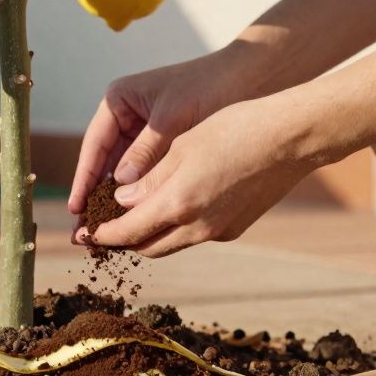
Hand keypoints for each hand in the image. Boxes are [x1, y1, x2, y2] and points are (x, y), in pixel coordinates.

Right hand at [67, 52, 242, 219]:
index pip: (94, 144)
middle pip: (103, 162)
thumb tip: (120, 185)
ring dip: (114, 200)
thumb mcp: (172, 118)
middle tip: (83, 231)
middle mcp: (124, 117)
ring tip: (102, 232)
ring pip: (121, 172)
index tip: (76, 207)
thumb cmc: (208, 87)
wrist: (248, 78)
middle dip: (94, 196)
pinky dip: (138, 194)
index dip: (84, 178)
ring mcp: (141, 132)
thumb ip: (146, 150)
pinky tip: (132, 219)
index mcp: (118, 100)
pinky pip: (143, 174)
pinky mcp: (160, 146)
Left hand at [85, 97, 321, 257]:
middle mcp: (198, 227)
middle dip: (122, 241)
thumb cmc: (235, 129)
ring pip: (172, 243)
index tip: (84, 234)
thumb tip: (123, 201)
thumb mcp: (181, 145)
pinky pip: (195, 234)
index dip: (102, 235)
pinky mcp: (236, 227)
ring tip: (131, 221)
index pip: (127, 232)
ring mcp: (220, 230)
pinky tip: (171, 208)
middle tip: (102, 231)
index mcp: (179, 204)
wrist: (291, 138)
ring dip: (149, 236)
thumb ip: (149, 179)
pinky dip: (175, 228)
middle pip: (147, 246)